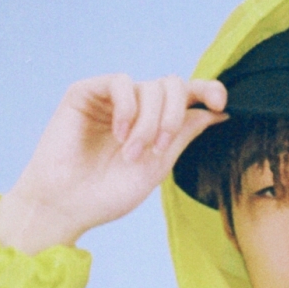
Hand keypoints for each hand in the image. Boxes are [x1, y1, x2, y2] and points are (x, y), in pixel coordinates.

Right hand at [0, 74, 226, 253]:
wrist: (66, 205)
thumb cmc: (108, 193)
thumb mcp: (158, 166)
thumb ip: (183, 134)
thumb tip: (218, 111)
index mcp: (156, 123)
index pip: (188, 96)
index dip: (209, 90)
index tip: (221, 103)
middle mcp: (136, 106)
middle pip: (174, 85)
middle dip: (174, 116)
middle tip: (159, 148)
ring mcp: (111, 98)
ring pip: (151, 86)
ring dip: (149, 122)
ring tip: (132, 153)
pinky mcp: (86, 92)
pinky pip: (121, 82)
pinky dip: (128, 108)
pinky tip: (120, 134)